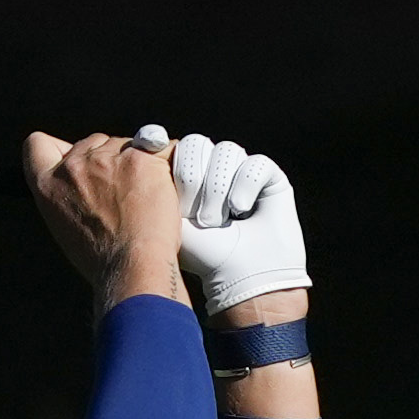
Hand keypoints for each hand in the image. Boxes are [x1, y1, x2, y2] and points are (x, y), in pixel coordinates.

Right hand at [24, 127, 183, 309]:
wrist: (133, 268)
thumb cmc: (104, 260)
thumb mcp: (65, 227)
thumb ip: (67, 196)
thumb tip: (81, 188)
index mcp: (49, 184)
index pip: (38, 144)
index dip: (59, 149)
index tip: (75, 158)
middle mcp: (76, 165)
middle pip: (94, 143)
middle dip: (110, 161)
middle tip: (125, 194)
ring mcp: (109, 158)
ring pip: (128, 144)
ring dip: (139, 164)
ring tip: (147, 200)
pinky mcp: (143, 157)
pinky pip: (161, 147)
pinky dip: (168, 164)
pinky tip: (169, 187)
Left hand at [159, 129, 311, 315]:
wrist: (240, 279)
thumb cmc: (202, 255)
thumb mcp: (168, 217)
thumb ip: (154, 180)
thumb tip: (147, 138)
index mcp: (189, 174)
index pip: (177, 147)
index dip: (178, 169)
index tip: (178, 204)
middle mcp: (216, 168)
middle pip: (197, 144)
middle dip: (194, 182)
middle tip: (200, 220)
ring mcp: (242, 170)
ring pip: (226, 151)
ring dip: (219, 189)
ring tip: (220, 221)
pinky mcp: (271, 177)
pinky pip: (254, 163)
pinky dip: (245, 188)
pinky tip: (243, 213)